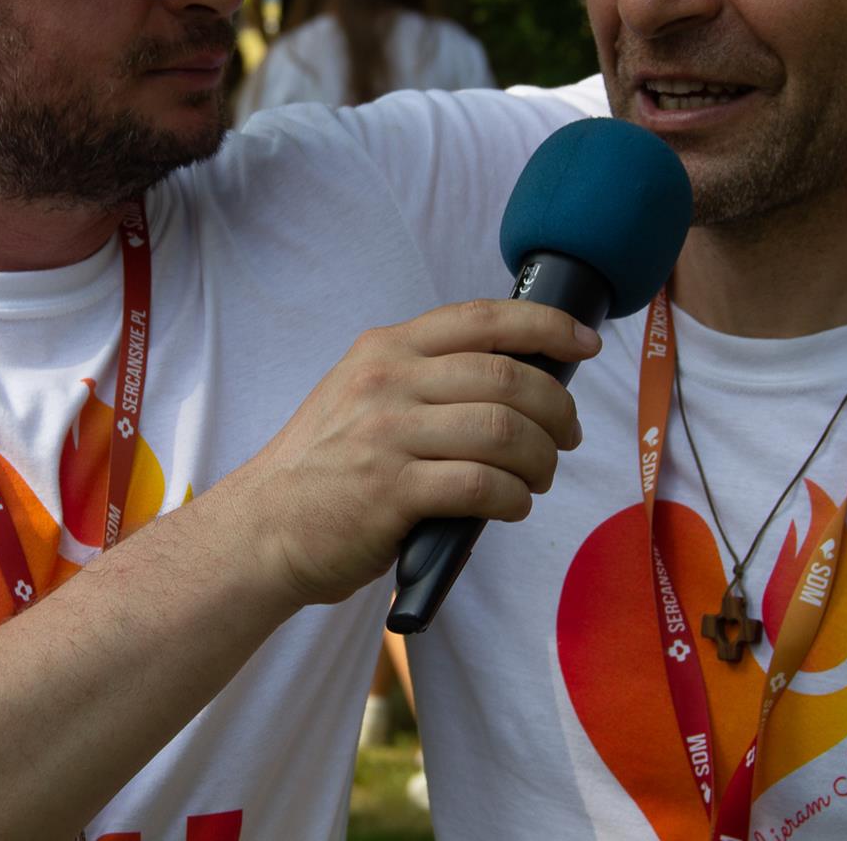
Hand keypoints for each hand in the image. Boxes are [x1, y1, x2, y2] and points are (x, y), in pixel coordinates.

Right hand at [224, 299, 598, 609]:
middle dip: (556, 409)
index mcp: (386, 348)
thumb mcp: (362, 393)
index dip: (547, 326)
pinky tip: (511, 506)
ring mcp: (388, 435)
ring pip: (505, 431)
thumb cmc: (324, 466)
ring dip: (541, 460)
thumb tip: (517, 379)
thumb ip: (423, 377)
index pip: (483, 319)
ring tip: (539, 479)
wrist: (262, 526)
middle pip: (508, 378)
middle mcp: (388, 381)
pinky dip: (514, 498)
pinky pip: (483, 486)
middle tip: (564, 438)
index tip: (584, 345)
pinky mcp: (391, 492)